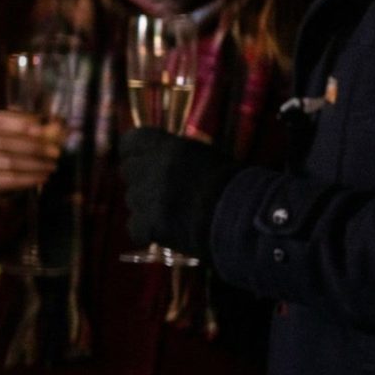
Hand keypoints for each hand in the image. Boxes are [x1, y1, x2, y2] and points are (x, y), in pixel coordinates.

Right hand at [0, 110, 66, 198]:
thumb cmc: (13, 144)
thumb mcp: (23, 131)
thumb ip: (39, 128)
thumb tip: (57, 127)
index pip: (0, 122)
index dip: (20, 125)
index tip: (41, 131)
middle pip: (6, 144)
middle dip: (34, 148)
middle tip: (56, 152)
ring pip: (10, 163)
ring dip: (35, 165)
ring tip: (52, 166)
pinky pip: (9, 180)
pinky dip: (29, 179)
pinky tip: (43, 177)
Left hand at [118, 129, 240, 260]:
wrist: (246, 218)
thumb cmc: (235, 184)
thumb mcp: (205, 156)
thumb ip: (176, 156)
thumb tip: (162, 158)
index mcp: (167, 147)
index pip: (130, 142)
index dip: (136, 153)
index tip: (144, 160)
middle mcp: (151, 168)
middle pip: (128, 171)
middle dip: (142, 180)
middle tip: (163, 192)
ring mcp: (146, 197)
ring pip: (132, 200)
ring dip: (147, 206)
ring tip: (173, 215)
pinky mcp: (147, 224)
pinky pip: (135, 227)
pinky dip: (148, 232)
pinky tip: (168, 233)